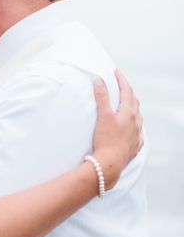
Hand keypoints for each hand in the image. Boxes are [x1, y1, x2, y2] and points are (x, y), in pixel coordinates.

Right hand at [91, 69, 142, 189]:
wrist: (110, 164)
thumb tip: (99, 80)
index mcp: (129, 113)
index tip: (116, 72)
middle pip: (134, 102)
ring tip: (126, 105)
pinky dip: (134, 125)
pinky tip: (131, 129)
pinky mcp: (134, 146)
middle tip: (120, 86)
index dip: (121, 80)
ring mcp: (136, 134)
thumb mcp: (103, 116)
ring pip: (138, 117)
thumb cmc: (106, 140)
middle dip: (128, 92)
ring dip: (132, 108)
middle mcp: (136, 122)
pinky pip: (138, 132)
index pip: (127, 91)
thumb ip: (101, 97)